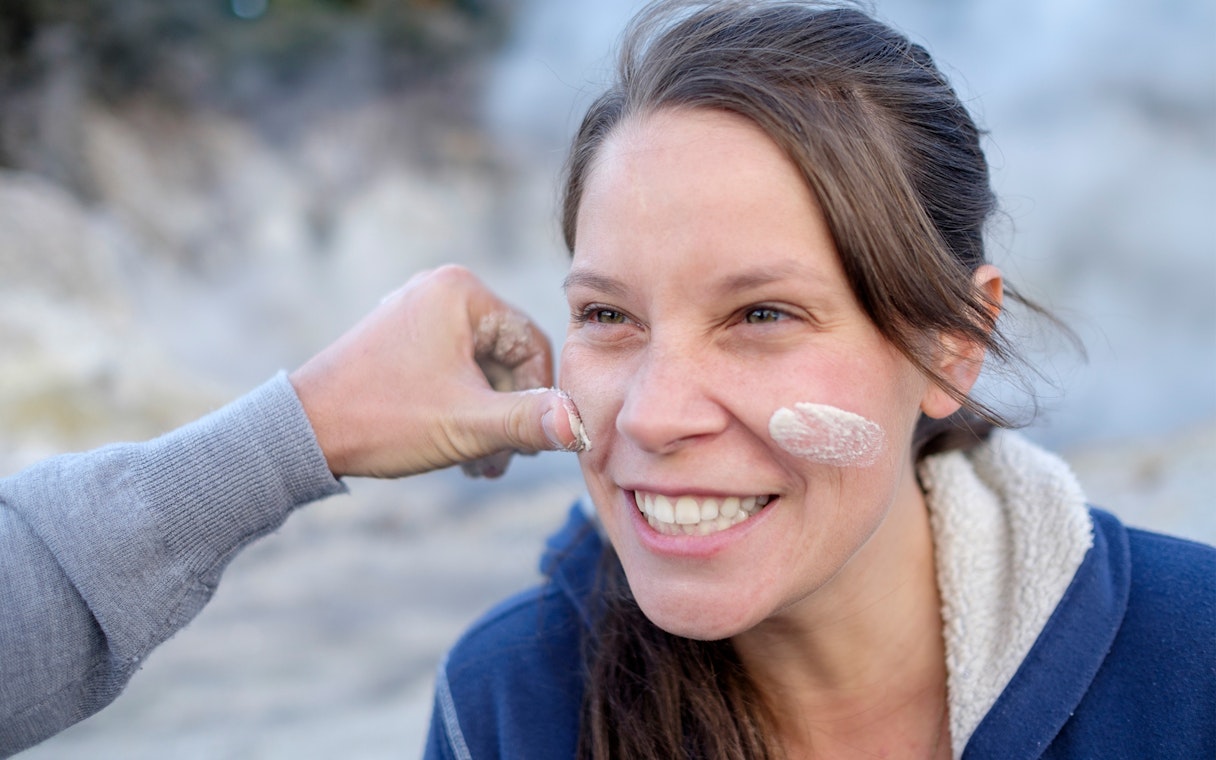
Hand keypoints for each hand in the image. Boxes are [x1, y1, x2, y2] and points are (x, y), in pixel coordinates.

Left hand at [289, 265, 586, 478]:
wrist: (304, 432)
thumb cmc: (383, 419)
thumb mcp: (469, 424)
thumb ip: (530, 422)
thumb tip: (581, 425)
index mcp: (461, 292)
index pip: (532, 343)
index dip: (540, 398)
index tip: (531, 443)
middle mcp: (440, 290)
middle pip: (506, 357)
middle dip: (508, 414)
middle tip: (500, 462)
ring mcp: (417, 311)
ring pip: (481, 368)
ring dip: (487, 418)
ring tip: (478, 465)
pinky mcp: (402, 337)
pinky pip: (453, 369)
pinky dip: (462, 408)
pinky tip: (458, 450)